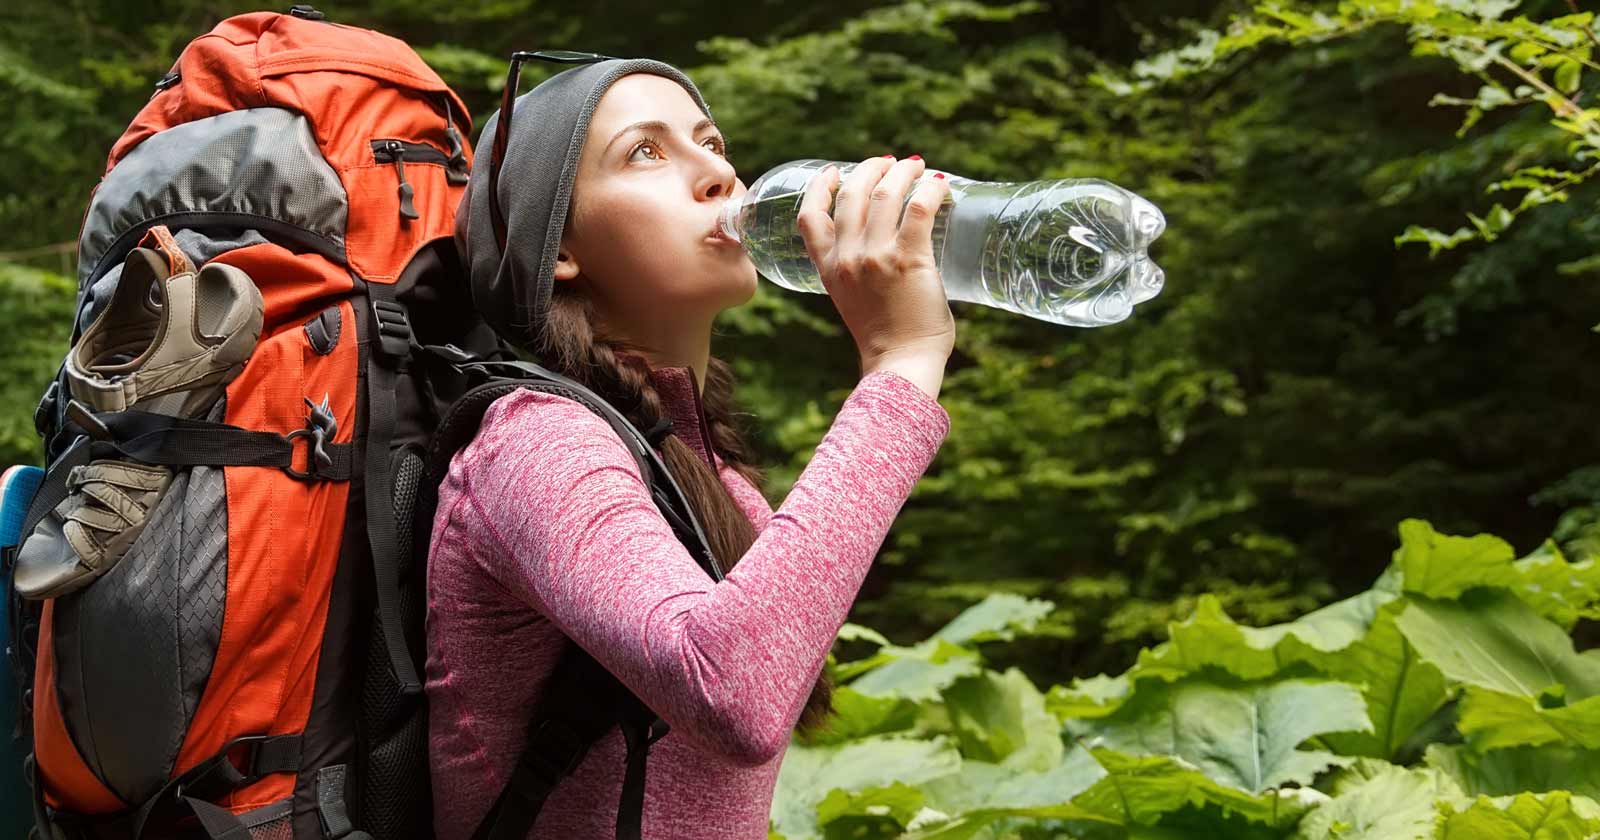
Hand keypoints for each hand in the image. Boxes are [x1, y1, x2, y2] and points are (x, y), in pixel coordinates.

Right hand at [796, 156, 955, 387]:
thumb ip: (858, 272)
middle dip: (870, 170)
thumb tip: (883, 247)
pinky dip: (932, 190)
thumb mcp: (854, 301)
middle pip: (851, 195)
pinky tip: (941, 185)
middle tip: (888, 163)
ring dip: (903, 173)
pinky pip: (919, 207)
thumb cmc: (886, 339)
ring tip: (916, 166)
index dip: (819, 188)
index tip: (834, 172)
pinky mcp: (908, 258)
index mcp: (829, 269)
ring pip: (886, 194)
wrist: (900, 364)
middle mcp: (847, 258)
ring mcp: (876, 256)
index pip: (809, 218)